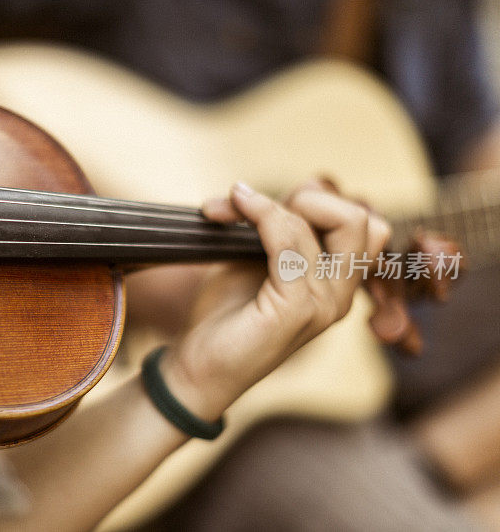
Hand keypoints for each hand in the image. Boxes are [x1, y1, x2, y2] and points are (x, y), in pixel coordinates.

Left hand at [160, 181, 390, 420]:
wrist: (197, 369)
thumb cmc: (224, 318)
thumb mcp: (250, 263)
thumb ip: (269, 230)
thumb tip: (252, 190)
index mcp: (335, 285)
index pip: (362, 221)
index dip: (316, 198)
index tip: (261, 202)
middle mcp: (340, 296)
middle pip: (362, 219)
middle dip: (310, 198)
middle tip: (255, 207)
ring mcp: (324, 305)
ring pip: (334, 224)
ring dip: (274, 204)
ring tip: (230, 206)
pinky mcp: (296, 311)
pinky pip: (293, 244)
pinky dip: (261, 215)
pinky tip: (230, 210)